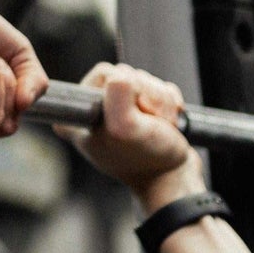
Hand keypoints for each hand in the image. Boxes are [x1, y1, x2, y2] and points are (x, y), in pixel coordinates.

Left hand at [52, 62, 206, 211]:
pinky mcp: (140, 110)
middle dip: (149, 95)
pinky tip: (170, 122)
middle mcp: (93, 112)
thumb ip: (117, 92)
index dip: (126, 88)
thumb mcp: (123, 127)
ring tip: (163, 126)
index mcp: (78, 117)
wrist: (175, 180)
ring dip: (162, 101)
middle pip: (126, 74)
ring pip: (144, 80)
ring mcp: (118, 110)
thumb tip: (122, 76)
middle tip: (152, 122)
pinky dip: (169, 102)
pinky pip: (158, 88)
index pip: (104, 73)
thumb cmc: (149, 158)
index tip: (130, 117)